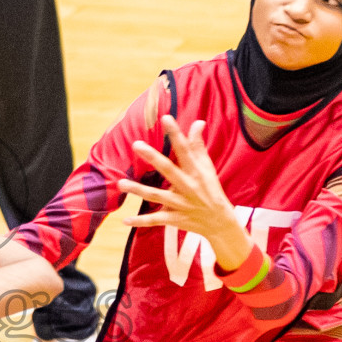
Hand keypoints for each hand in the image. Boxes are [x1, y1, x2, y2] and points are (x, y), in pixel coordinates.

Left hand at [116, 116, 254, 268]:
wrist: (220, 223)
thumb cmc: (211, 190)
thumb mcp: (207, 168)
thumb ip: (198, 146)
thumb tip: (198, 122)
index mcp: (196, 172)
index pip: (185, 150)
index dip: (176, 134)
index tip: (166, 118)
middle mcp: (188, 187)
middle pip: (169, 170)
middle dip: (153, 158)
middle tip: (136, 144)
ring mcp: (180, 204)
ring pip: (157, 196)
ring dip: (138, 190)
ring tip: (121, 183)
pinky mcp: (175, 218)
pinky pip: (156, 220)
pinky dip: (141, 222)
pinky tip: (125, 220)